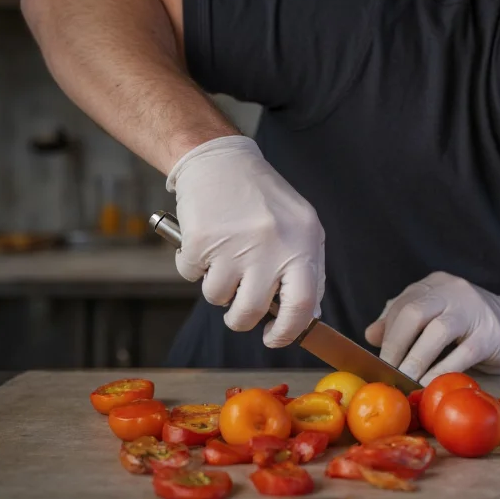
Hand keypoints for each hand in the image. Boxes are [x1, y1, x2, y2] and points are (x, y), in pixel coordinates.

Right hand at [167, 135, 324, 347]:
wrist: (221, 160)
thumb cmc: (263, 199)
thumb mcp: (300, 228)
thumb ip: (307, 270)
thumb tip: (308, 316)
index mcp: (303, 243)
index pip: (303, 306)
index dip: (287, 332)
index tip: (275, 338)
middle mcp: (271, 246)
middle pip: (253, 312)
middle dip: (241, 321)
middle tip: (238, 312)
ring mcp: (234, 244)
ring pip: (218, 298)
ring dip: (217, 288)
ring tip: (223, 259)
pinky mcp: (199, 240)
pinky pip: (191, 275)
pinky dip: (193, 265)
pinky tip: (205, 241)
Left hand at [364, 272, 499, 385]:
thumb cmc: (468, 326)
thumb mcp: (434, 317)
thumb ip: (402, 323)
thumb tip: (370, 335)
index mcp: (433, 285)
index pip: (402, 305)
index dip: (387, 335)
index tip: (376, 363)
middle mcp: (452, 290)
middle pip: (415, 312)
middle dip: (397, 345)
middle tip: (388, 373)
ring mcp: (473, 309)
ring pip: (438, 331)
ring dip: (417, 360)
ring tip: (406, 381)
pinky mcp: (491, 333)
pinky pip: (463, 353)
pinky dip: (443, 370)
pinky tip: (431, 383)